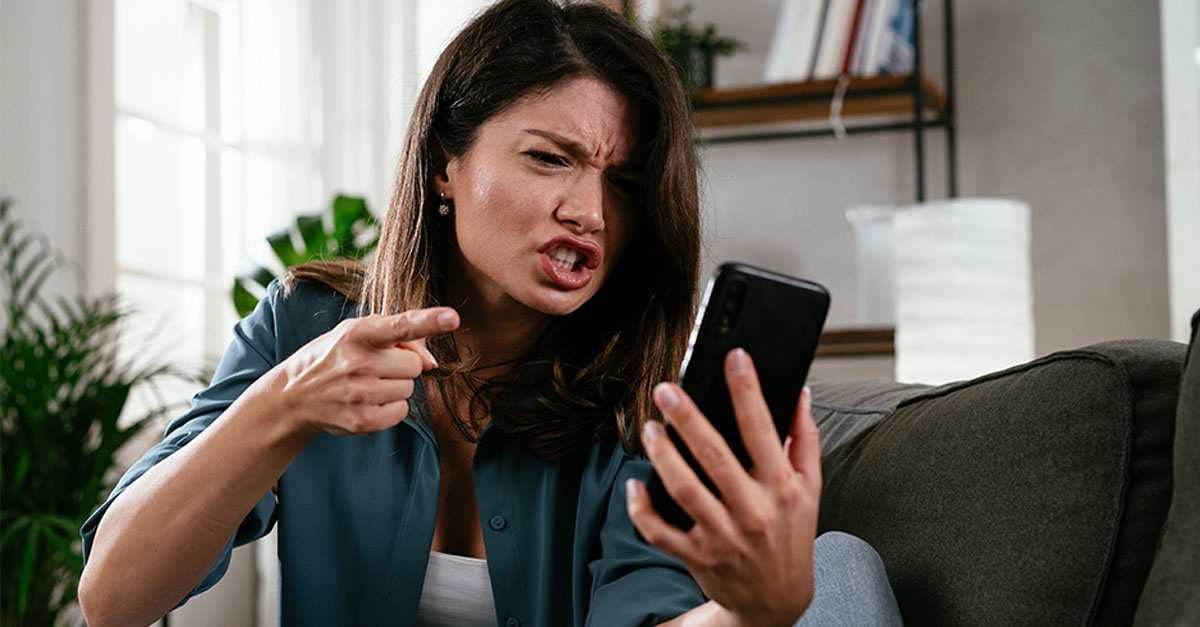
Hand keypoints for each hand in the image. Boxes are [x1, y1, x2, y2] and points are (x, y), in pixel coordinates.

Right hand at [267, 308, 459, 436]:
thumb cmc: (335, 356)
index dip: (429, 321)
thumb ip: (401, 337)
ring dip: (395, 386)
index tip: (452, 317)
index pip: (400, 326)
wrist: (294, 395)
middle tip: (374, 365)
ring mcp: (360, 394)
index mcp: (358, 334)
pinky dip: (390, 407)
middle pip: (415, 364)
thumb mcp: (358, 333)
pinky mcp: (363, 420)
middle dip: (401, 364)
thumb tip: (433, 363)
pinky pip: (402, 411)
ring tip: (366, 383)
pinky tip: (367, 401)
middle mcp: (359, 363)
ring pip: (410, 388)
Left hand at [626, 348, 820, 626]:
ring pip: (683, 488)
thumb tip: (800, 392)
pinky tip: (635, 483)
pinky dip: (642, 508)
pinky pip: (660, 531)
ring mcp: (723, 535)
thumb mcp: (810, 489)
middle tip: (666, 389)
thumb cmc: (791, 534)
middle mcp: (753, 511)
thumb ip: (804, 439)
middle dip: (688, 417)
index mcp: (782, 487)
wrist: (777, 601)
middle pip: (714, 455)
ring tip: (650, 428)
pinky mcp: (697, 556)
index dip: (747, 390)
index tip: (734, 356)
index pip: (763, 429)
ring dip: (662, 455)